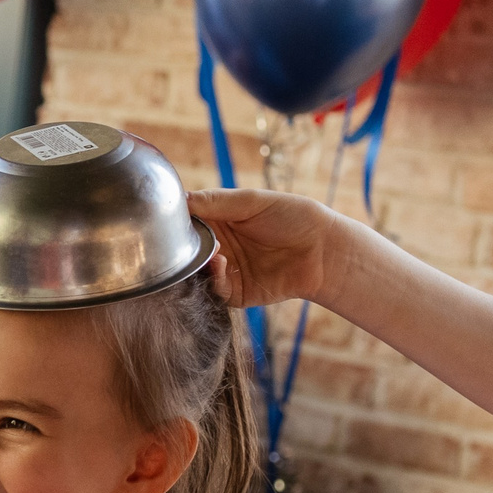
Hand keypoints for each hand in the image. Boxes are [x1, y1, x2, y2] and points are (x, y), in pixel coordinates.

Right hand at [187, 188, 359, 310]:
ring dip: (197, 264)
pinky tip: (221, 264)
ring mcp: (224, 271)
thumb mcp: (252, 201)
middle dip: (182, 247)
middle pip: (184, 251)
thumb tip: (180, 199)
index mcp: (218, 222)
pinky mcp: (233, 293)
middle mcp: (217, 247)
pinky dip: (212, 278)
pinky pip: (213, 290)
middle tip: (186, 240)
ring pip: (194, 274)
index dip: (175, 222)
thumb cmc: (293, 217)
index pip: (185, 223)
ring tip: (211, 252)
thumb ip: (216, 201)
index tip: (168, 220)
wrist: (324, 251)